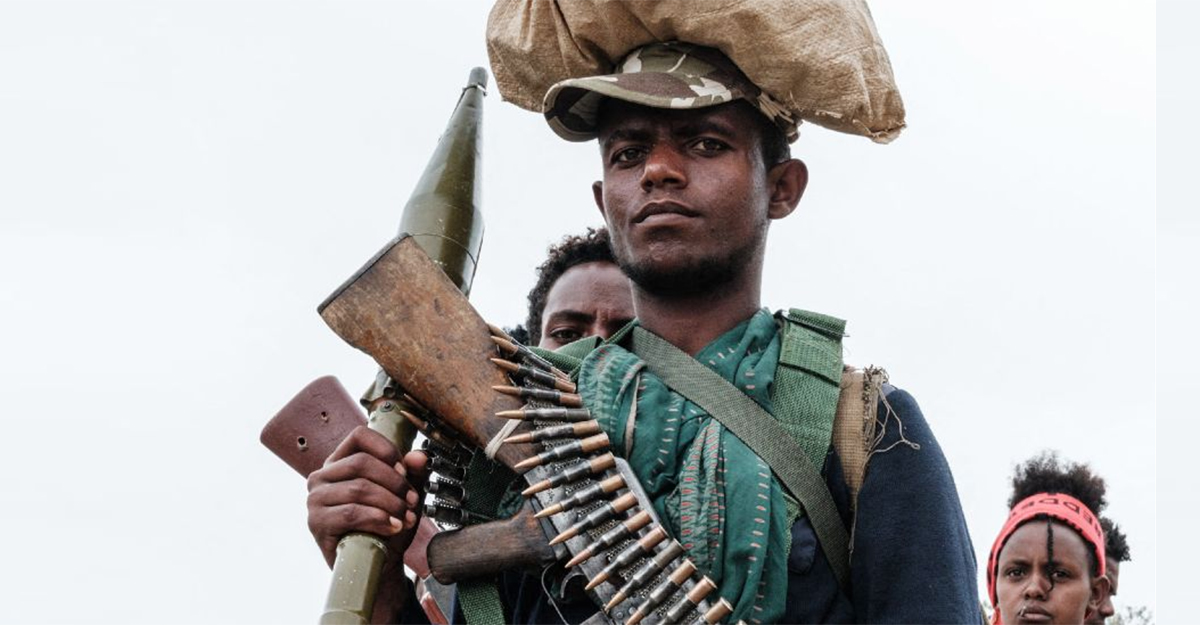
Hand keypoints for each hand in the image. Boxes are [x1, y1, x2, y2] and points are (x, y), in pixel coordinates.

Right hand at [306, 426, 429, 567]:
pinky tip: (392, 526)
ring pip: (359, 488)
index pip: (359, 436)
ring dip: (390, 503)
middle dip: (394, 482)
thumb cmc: (386, 524)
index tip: (404, 470)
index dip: (386, 449)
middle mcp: (322, 476)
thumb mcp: (404, 495)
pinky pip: (352, 513)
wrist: (378, 562)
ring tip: (405, 517)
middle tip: (411, 500)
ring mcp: (315, 499)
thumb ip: (413, 473)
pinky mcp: (317, 522)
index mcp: (340, 462)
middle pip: (361, 463)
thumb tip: (420, 456)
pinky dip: (378, 519)